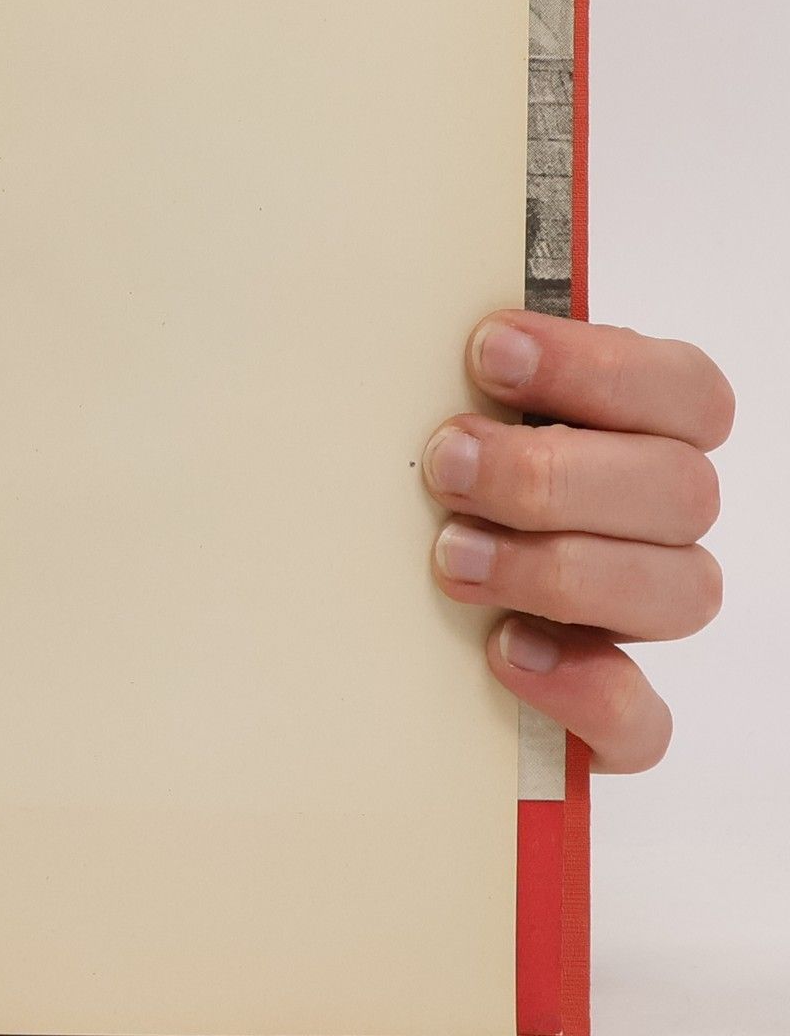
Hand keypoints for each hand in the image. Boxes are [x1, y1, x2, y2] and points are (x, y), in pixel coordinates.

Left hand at [424, 310, 732, 773]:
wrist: (354, 631)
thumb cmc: (406, 492)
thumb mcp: (414, 422)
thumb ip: (437, 380)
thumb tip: (378, 313)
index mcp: (631, 437)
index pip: (682, 390)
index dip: (598, 367)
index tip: (487, 350)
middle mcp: (651, 527)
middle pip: (679, 490)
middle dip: (553, 473)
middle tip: (447, 462)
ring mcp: (635, 623)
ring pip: (678, 591)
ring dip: (561, 567)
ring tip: (452, 558)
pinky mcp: (608, 717)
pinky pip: (641, 722)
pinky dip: (583, 689)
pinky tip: (506, 654)